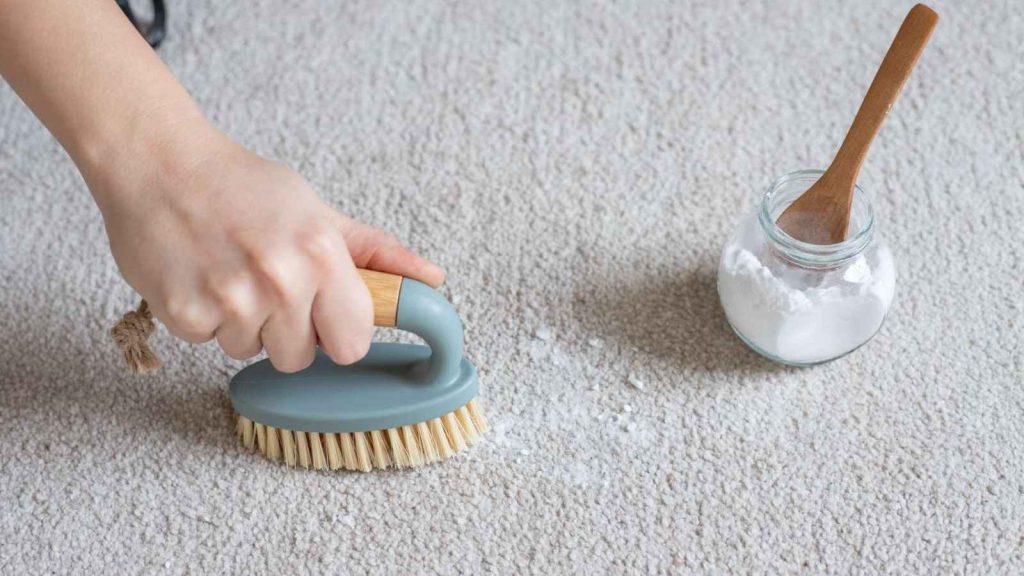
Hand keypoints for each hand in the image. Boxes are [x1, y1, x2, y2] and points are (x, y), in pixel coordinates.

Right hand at [93, 122, 443, 372]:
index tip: (320, 312)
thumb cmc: (242, 187)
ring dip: (241, 323)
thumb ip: (376, 254)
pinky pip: (207, 342)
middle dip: (286, 330)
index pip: (352, 345)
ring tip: (228, 272)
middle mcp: (281, 279)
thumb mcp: (318, 212)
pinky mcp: (184, 312)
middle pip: (299, 358)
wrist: (159, 164)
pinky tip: (199, 275)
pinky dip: (201, 316)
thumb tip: (432, 280)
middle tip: (265, 284)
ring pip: (250, 351)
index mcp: (322, 254)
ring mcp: (231, 299)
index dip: (335, 332)